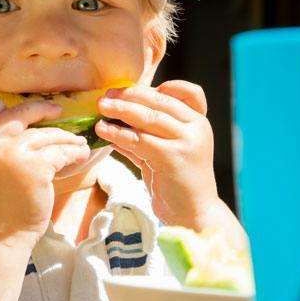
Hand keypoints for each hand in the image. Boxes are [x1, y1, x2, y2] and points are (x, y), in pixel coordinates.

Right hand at [0, 99, 90, 237]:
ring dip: (66, 137)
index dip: (0, 106)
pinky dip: (74, 153)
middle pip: (19, 113)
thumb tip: (23, 133)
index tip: (19, 109)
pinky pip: (61, 152)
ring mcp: (13, 153)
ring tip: (78, 142)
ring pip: (46, 134)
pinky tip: (81, 155)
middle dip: (42, 108)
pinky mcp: (36, 167)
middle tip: (58, 111)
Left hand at [95, 81, 239, 239]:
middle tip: (106, 95)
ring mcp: (188, 142)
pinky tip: (103, 131)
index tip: (138, 89)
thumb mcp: (164, 151)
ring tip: (100, 108)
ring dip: (121, 110)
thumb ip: (146, 134)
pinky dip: (118, 133)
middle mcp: (197, 128)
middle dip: (130, 96)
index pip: (190, 92)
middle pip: (161, 102)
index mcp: (199, 122)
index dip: (166, 87)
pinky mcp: (173, 158)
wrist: (193, 214)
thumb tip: (113, 117)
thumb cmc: (176, 182)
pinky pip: (140, 140)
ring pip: (149, 118)